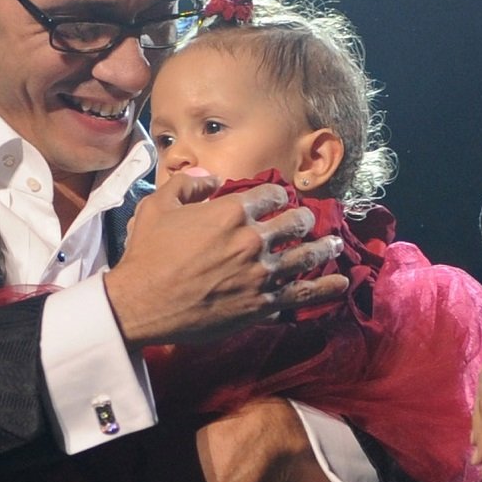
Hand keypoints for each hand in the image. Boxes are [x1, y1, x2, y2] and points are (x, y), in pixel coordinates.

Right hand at [106, 178, 346, 347]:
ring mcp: (261, 274)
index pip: (271, 194)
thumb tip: (209, 177)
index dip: (277, 195)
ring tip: (334, 244)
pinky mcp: (262, 305)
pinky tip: (340, 284)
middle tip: (307, 219)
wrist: (141, 304)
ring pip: (305, 256)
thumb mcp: (158, 206)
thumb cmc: (146, 255)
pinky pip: (302, 295)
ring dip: (323, 248)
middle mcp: (252, 240)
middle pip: (294, 222)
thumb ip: (188, 184)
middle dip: (303, 217)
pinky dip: (325, 289)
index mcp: (231, 212)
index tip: (280, 199)